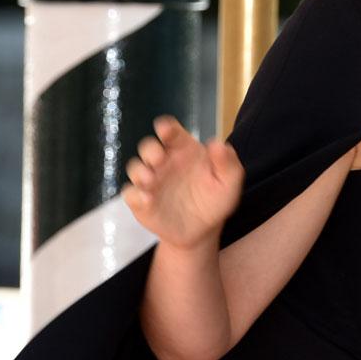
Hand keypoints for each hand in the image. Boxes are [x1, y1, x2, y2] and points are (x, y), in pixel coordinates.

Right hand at [122, 115, 243, 250]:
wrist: (204, 231)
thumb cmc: (215, 199)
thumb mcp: (229, 181)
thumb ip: (227, 161)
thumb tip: (217, 143)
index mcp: (183, 150)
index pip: (171, 132)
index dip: (166, 128)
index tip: (165, 130)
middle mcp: (164, 162)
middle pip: (148, 147)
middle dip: (150, 150)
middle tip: (159, 158)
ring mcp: (151, 181)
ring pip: (135, 168)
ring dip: (140, 171)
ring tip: (151, 180)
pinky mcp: (142, 202)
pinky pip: (131, 194)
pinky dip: (135, 195)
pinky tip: (147, 200)